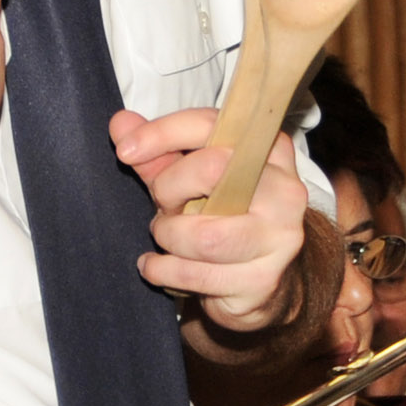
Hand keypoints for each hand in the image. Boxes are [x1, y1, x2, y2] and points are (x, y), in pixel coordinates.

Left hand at [118, 118, 311, 330]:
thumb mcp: (189, 180)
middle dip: (168, 189)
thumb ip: (157, 153)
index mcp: (268, 149)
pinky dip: (164, 271)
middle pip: (211, 170)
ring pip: (204, 235)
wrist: (259, 282)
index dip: (161, 133)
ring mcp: (279, 238)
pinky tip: (156, 266)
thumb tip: (121, 124)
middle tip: (161, 205)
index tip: (126, 150)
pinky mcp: (264, 281)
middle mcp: (283, 189)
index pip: (210, 125)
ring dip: (167, 236)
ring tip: (164, 237)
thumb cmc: (221, 218)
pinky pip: (197, 275)